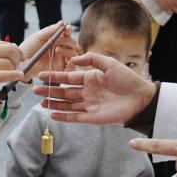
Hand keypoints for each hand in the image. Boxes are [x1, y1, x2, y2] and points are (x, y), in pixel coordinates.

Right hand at [0, 39, 25, 104]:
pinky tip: (19, 77)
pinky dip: (14, 75)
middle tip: (18, 67)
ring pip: (7, 63)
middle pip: (8, 50)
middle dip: (17, 59)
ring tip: (14, 75)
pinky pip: (2, 75)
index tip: (20, 59)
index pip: (3, 43)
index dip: (15, 51)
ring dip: (15, 70)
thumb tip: (14, 47)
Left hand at [19, 21, 78, 77]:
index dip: (68, 31)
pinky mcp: (61, 70)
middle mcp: (60, 49)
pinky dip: (72, 63)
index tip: (67, 29)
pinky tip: (66, 61)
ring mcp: (61, 60)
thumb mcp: (39, 37)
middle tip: (58, 42)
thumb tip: (62, 23)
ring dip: (68, 51)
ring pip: (74, 54)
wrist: (21, 63)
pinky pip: (72, 67)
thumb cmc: (28, 49)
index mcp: (56, 40)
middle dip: (68, 41)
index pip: (67, 34)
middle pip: (73, 44)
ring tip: (57, 50)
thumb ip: (51, 30)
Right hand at [32, 52, 156, 124]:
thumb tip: (75, 59)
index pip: (68, 77)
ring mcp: (89, 105)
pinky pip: (75, 117)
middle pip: (64, 92)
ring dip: (54, 104)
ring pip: (67, 105)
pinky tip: (53, 114)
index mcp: (90, 78)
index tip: (41, 76)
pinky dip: (64, 116)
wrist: (141, 98)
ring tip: (41, 102)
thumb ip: (92, 59)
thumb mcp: (110, 63)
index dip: (55, 77)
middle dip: (50, 91)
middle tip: (35, 91)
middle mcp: (87, 92)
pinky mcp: (93, 118)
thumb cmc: (128, 79)